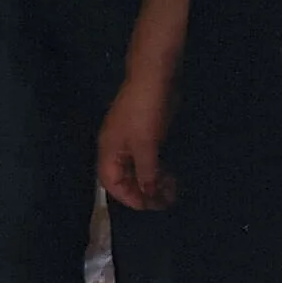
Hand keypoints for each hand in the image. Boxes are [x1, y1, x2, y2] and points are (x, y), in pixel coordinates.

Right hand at [98, 74, 176, 211]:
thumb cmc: (145, 112)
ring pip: (137, 169)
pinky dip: (156, 168)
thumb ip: (146, 173)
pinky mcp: (143, 133)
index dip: (130, 198)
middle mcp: (115, 148)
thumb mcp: (146, 146)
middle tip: (167, 200)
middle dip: (143, 191)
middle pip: (124, 179)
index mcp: (109, 152)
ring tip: (172, 189)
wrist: (154, 76)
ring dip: (152, 181)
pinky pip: (146, 158)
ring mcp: (129, 140)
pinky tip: (169, 173)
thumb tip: (148, 195)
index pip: (112, 184)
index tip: (152, 206)